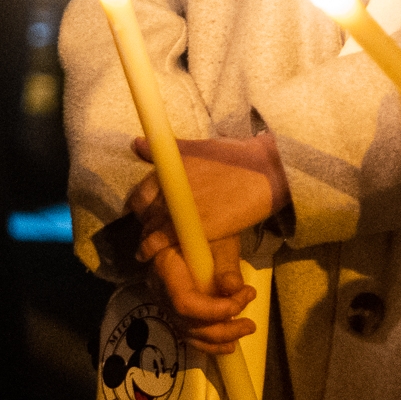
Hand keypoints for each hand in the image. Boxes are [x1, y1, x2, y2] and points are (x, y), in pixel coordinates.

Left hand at [127, 130, 289, 262]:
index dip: (140, 205)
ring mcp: (180, 210)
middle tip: (150, 228)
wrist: (264, 173)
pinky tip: (147, 255)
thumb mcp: (197, 148)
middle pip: (144, 213)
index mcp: (169, 170)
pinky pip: (162, 242)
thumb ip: (166, 150)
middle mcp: (169, 190)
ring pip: (151, 229)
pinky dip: (151, 250)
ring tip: (148, 247)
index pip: (140, 194)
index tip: (145, 211)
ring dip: (147, 239)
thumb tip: (136, 143)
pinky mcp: (193, 228)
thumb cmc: (235, 157)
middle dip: (145, 222)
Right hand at [145, 234, 257, 354]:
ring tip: (245, 331)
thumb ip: (226, 264)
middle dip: (221, 328)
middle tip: (250, 324)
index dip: (212, 310)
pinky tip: (229, 344)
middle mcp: (160, 289)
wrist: (190, 228)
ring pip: (188, 331)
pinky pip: (188, 332)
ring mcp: (164, 302)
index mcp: (165, 266)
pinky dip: (209, 342)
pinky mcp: (174, 309)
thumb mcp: (220, 240)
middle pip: (186, 321)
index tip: (240, 301)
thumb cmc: (206, 230)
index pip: (184, 301)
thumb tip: (234, 287)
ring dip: (219, 338)